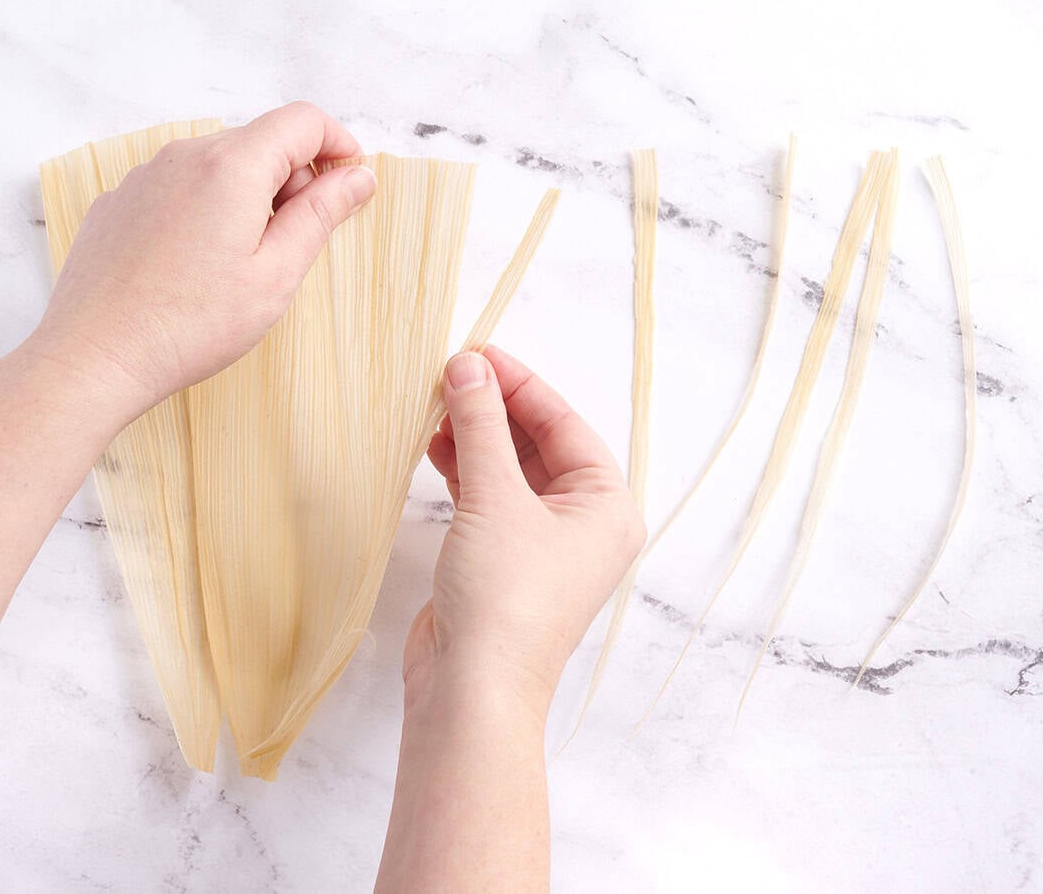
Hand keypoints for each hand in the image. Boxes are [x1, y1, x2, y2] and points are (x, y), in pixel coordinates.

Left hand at [30, 101, 376, 420]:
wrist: (96, 355)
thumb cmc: (190, 325)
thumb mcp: (276, 275)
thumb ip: (320, 215)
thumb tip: (356, 177)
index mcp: (232, 167)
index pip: (303, 121)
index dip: (338, 146)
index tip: (350, 186)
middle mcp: (185, 155)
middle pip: (261, 141)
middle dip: (295, 180)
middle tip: (296, 247)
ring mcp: (147, 176)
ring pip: (220, 166)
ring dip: (250, 198)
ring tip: (243, 266)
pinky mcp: (122, 202)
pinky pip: (182, 188)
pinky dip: (207, 211)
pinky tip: (199, 268)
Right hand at [410, 347, 645, 715]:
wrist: (473, 691)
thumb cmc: (504, 597)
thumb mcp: (494, 498)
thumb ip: (481, 426)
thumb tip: (467, 366)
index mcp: (607, 506)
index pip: (565, 424)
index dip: (520, 384)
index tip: (476, 352)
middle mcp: (584, 525)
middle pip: (539, 446)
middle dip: (494, 412)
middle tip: (450, 377)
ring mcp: (544, 547)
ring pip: (512, 474)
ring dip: (475, 441)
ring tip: (435, 412)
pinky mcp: (506, 564)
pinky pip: (491, 502)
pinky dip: (466, 474)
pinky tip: (437, 451)